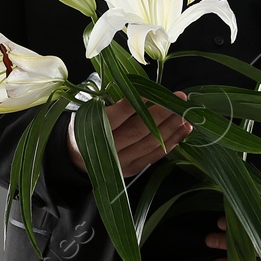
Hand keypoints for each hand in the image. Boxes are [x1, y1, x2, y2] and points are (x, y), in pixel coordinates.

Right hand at [68, 91, 192, 177]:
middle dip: (162, 113)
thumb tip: (145, 90)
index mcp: (93, 129)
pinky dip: (171, 142)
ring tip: (185, 114)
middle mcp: (108, 148)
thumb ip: (114, 103)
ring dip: (171, 128)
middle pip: (138, 130)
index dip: (137, 103)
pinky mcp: (131, 170)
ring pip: (149, 144)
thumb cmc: (88, 125)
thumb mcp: (91, 110)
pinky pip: (154, 156)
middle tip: (179, 99)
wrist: (75, 156)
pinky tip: (183, 130)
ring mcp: (120, 162)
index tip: (154, 92)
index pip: (118, 115)